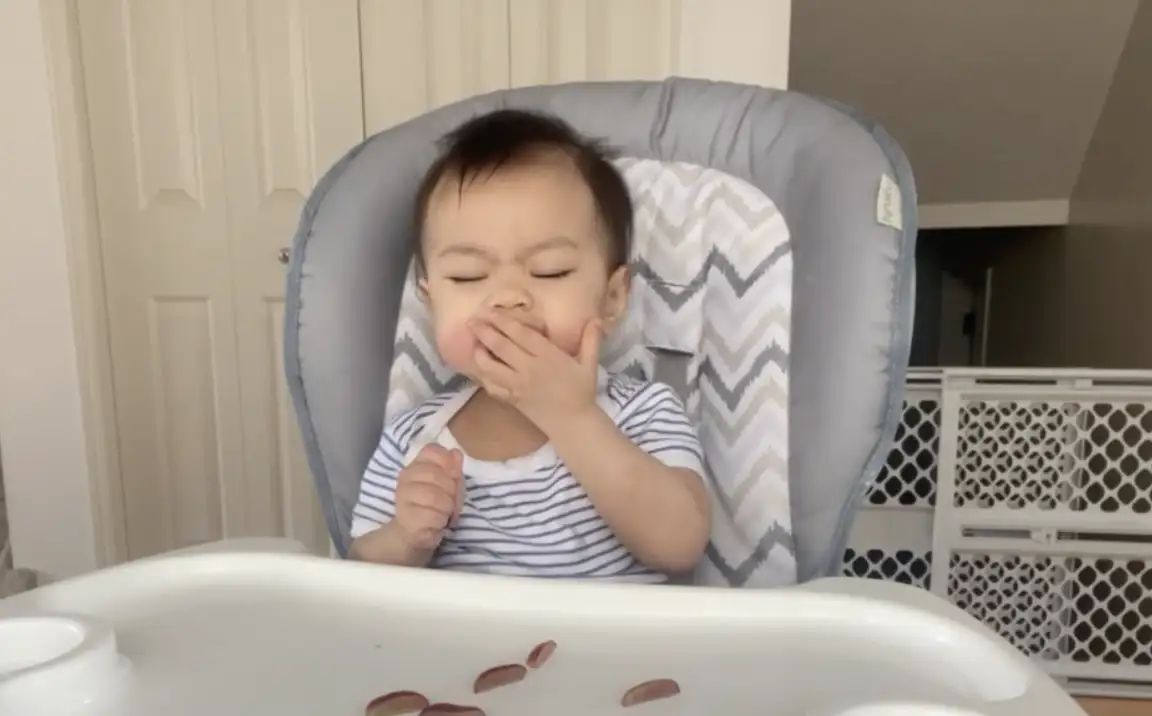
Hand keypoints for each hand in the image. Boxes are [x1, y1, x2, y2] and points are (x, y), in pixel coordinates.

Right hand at [392, 444, 463, 551]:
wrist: (413, 533)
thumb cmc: (434, 505)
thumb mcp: (449, 485)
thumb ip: (453, 468)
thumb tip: (456, 453)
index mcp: (416, 464)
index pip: (432, 451)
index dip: (448, 464)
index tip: (452, 477)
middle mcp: (405, 476)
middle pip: (437, 475)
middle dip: (451, 491)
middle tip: (448, 501)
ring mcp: (403, 496)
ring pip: (436, 497)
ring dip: (446, 508)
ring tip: (442, 513)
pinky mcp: (406, 516)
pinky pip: (433, 515)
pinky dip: (440, 521)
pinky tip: (435, 523)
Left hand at [468, 309, 600, 434]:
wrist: (573, 424)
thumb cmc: (582, 392)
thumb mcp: (589, 364)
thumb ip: (591, 340)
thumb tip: (596, 318)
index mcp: (548, 357)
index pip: (521, 334)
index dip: (504, 321)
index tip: (490, 310)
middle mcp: (530, 369)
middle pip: (501, 346)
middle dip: (485, 331)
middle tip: (471, 320)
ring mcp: (518, 385)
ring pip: (491, 367)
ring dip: (479, 353)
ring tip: (473, 342)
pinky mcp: (512, 399)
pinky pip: (492, 387)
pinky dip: (483, 376)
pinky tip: (479, 367)